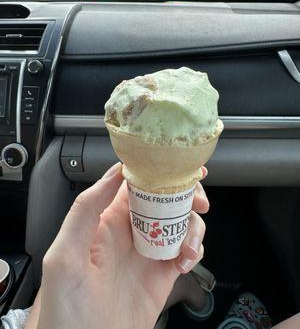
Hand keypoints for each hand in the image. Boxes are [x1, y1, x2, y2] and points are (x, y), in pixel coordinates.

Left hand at [37, 163, 208, 328]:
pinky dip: (195, 250)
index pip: (136, 182)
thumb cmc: (67, 309)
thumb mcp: (65, 256)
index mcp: (107, 219)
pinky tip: (185, 262)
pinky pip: (187, 250)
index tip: (179, 170)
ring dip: (193, 228)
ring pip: (181, 222)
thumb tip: (113, 173)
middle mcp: (131, 230)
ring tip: (187, 248)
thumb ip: (84, 210)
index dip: (159, 172)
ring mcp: (149, 251)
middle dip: (186, 195)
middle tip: (198, 204)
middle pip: (166, 198)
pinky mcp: (163, 273)